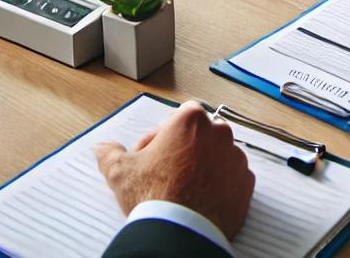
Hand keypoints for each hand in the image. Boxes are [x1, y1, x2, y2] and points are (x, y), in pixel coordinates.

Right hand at [95, 101, 254, 240]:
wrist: (179, 235)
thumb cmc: (153, 198)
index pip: (180, 114)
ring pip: (220, 153)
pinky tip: (203, 198)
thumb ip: (110, 153)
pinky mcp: (246, 183)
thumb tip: (102, 147)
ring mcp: (236, 158)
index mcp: (191, 120)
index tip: (154, 152)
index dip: (164, 133)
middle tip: (168, 170)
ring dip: (206, 164)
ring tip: (186, 186)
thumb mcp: (121, 172)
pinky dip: (222, 184)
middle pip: (202, 132)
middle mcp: (219, 133)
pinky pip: (235, 177)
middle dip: (186, 147)